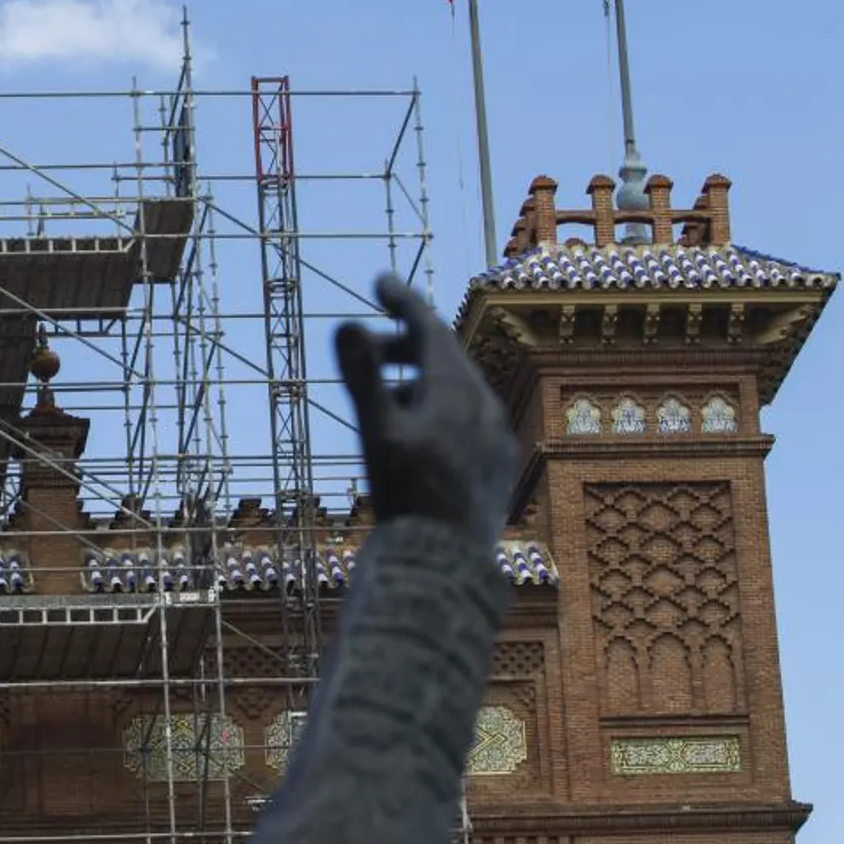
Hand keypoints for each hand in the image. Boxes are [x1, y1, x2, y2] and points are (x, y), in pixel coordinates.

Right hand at [335, 274, 516, 546]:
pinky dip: (440, 409)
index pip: (428, 327)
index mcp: (455, 390)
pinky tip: (420, 435)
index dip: (402, 300)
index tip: (379, 281)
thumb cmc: (408, 498)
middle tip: (371, 344)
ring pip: (459, 389)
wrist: (447, 563)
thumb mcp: (377, 434)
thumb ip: (364, 377)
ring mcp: (495, 435)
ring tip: (387, 395)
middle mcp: (484, 405)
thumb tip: (346, 323)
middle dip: (406, 342)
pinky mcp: (498, 464)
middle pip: (445, 356)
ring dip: (421, 380)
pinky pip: (470, 419)